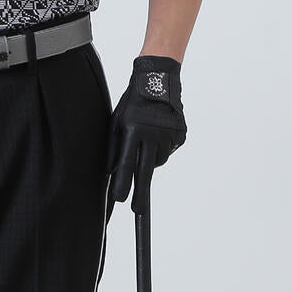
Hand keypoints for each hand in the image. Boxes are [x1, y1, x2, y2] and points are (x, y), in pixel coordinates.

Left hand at [106, 56, 185, 209]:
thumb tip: (111, 171)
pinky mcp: (180, 135)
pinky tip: (158, 132)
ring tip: (146, 137)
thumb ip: (115, 146)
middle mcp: (152, 134)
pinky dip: (161, 147)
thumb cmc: (133, 103)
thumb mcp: (117, 121)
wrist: (158, 81)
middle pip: (146, 171)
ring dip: (150, 157)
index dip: (123, 182)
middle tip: (137, 210)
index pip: (127, 162)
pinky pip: (168, 150)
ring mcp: (168, 134)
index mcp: (134, 130)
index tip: (120, 199)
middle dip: (141, 193)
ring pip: (157, 160)